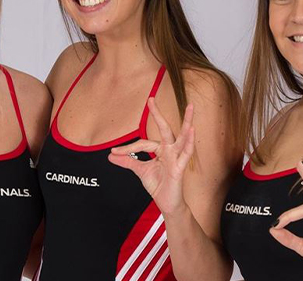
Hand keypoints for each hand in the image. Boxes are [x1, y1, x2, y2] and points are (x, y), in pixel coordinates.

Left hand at [108, 98, 194, 214]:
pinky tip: (192, 130)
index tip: (114, 152)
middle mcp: (170, 151)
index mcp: (161, 150)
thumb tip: (110, 156)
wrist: (167, 204)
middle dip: (158, 114)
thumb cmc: (158, 185)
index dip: (127, 148)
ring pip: (182, 136)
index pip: (143, 143)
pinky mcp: (180, 167)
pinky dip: (189, 142)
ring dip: (187, 121)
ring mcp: (176, 158)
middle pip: (165, 129)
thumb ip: (128, 161)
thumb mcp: (140, 171)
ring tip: (191, 107)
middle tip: (151, 98)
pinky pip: (186, 153)